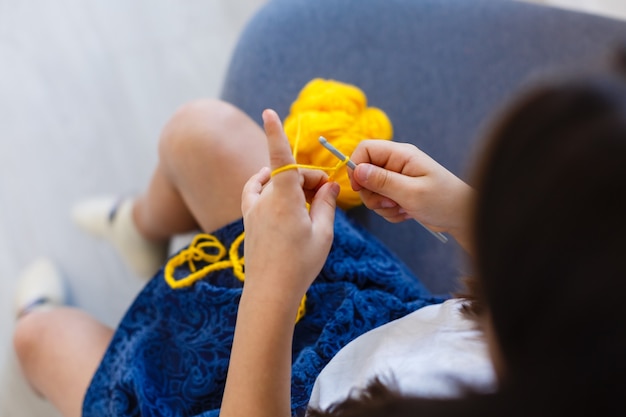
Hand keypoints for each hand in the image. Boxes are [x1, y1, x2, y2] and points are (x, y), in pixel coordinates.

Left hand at [241, 109, 339, 308]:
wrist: (270, 292)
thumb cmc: (300, 264)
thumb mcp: (322, 234)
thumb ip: (327, 205)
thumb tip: (332, 186)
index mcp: (284, 199)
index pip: (280, 158)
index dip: (275, 133)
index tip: (268, 112)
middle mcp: (264, 200)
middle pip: (287, 173)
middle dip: (308, 178)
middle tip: (328, 195)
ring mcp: (253, 210)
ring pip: (271, 182)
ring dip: (289, 183)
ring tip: (308, 201)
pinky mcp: (249, 220)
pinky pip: (256, 192)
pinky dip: (268, 188)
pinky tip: (281, 197)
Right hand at [348, 140, 473, 249]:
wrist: (463, 216)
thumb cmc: (443, 200)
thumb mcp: (411, 192)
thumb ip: (382, 181)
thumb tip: (357, 170)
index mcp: (400, 154)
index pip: (365, 149)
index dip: (356, 167)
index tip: (358, 188)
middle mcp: (396, 163)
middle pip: (364, 173)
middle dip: (372, 194)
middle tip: (390, 203)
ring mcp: (397, 178)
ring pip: (372, 191)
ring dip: (382, 206)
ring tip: (402, 209)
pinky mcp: (399, 192)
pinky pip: (381, 202)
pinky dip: (390, 212)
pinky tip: (407, 213)